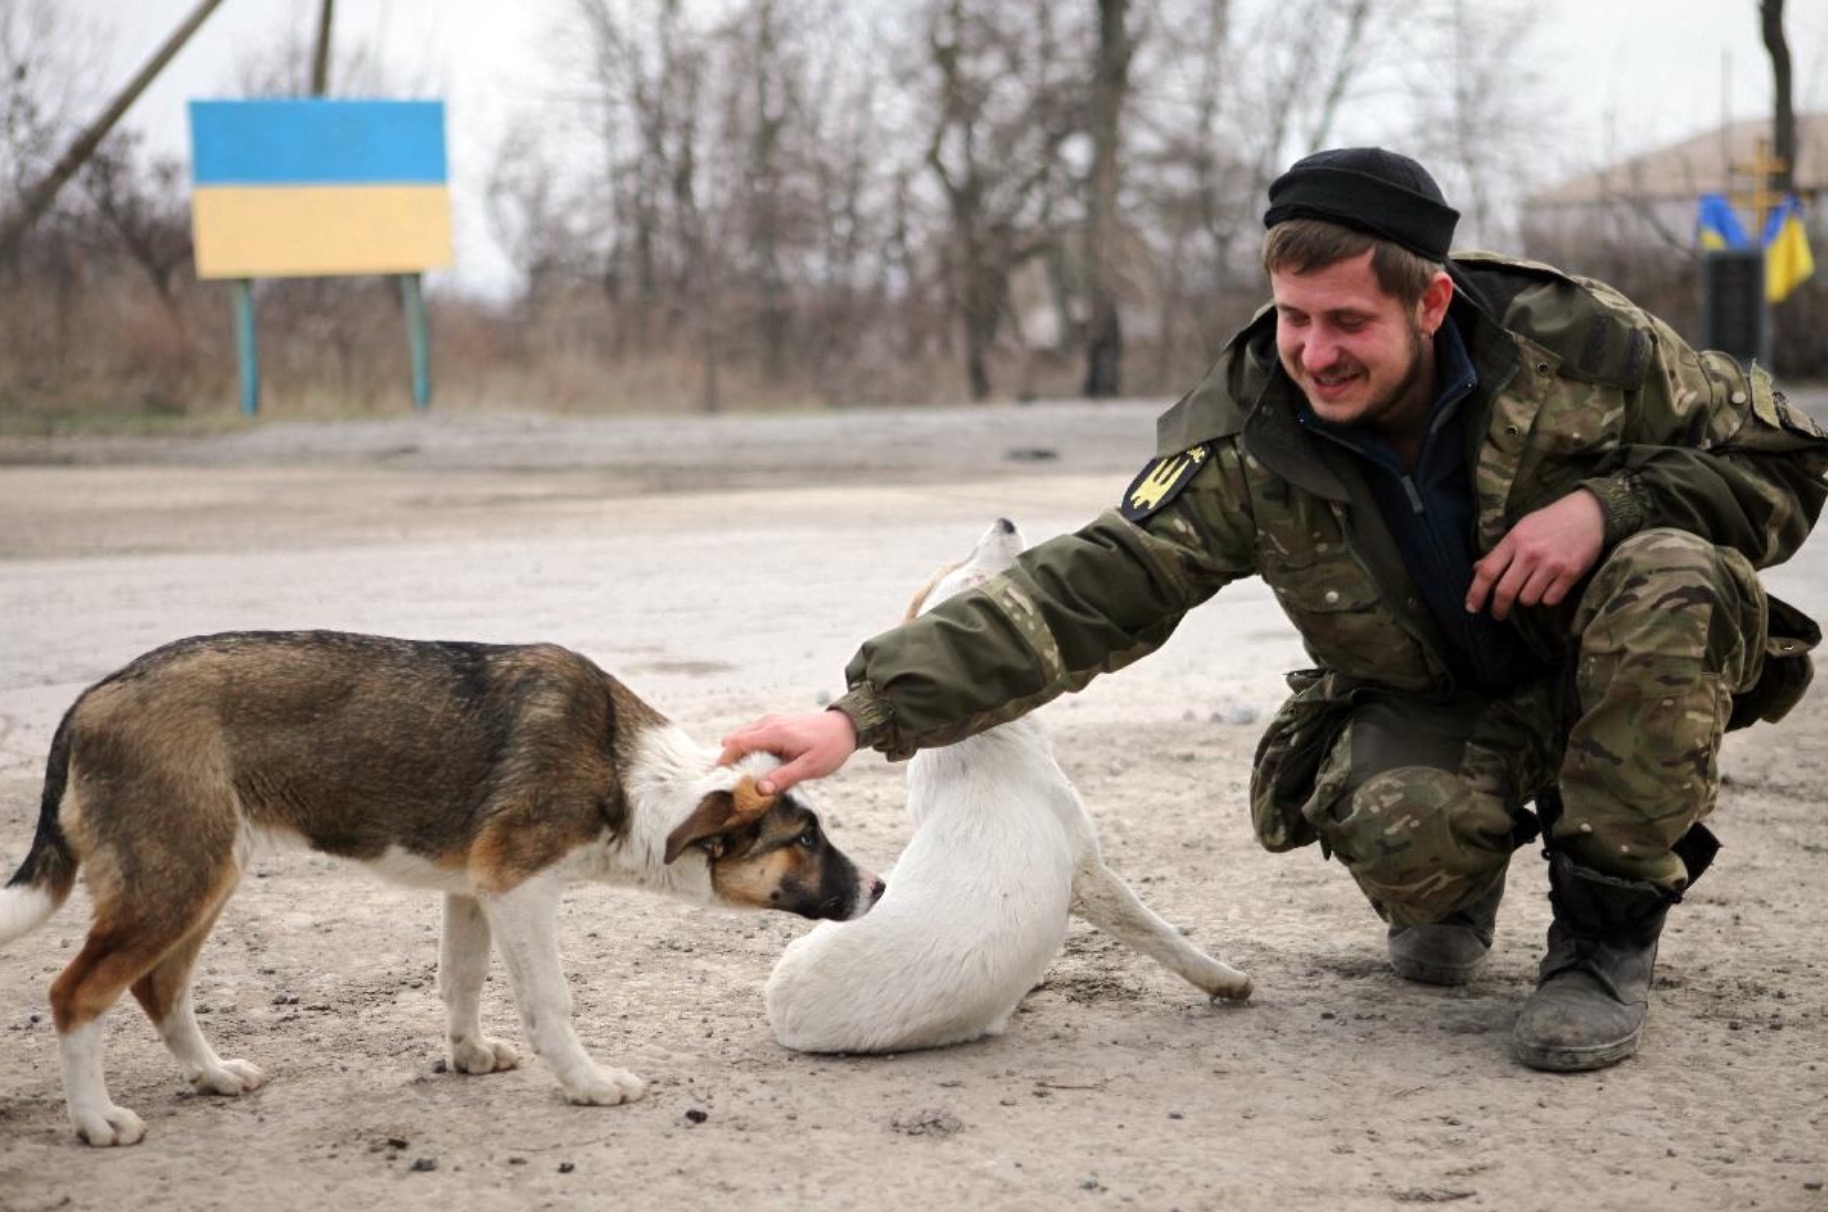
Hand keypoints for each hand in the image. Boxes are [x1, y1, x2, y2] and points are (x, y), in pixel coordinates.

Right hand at [717, 710, 858, 794]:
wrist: (846, 726)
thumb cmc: (830, 746)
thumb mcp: (810, 767)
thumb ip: (784, 778)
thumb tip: (760, 790)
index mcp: (774, 733)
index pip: (737, 743)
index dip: (725, 760)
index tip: (721, 778)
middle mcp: (768, 724)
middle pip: (734, 739)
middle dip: (730, 758)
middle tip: (735, 781)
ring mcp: (772, 721)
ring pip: (743, 736)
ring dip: (741, 754)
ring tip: (749, 776)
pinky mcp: (777, 724)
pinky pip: (754, 735)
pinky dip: (751, 749)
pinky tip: (762, 766)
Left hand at [1465, 489, 1605, 620]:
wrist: (1588, 513)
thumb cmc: (1549, 522)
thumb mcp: (1520, 529)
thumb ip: (1500, 551)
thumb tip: (1478, 570)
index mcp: (1514, 540)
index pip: (1487, 572)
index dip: (1476, 593)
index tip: (1472, 608)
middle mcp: (1530, 553)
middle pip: (1505, 592)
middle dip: (1498, 608)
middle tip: (1498, 614)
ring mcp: (1551, 564)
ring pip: (1528, 599)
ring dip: (1526, 599)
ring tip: (1531, 589)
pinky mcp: (1571, 573)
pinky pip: (1551, 600)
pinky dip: (1548, 598)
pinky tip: (1550, 586)